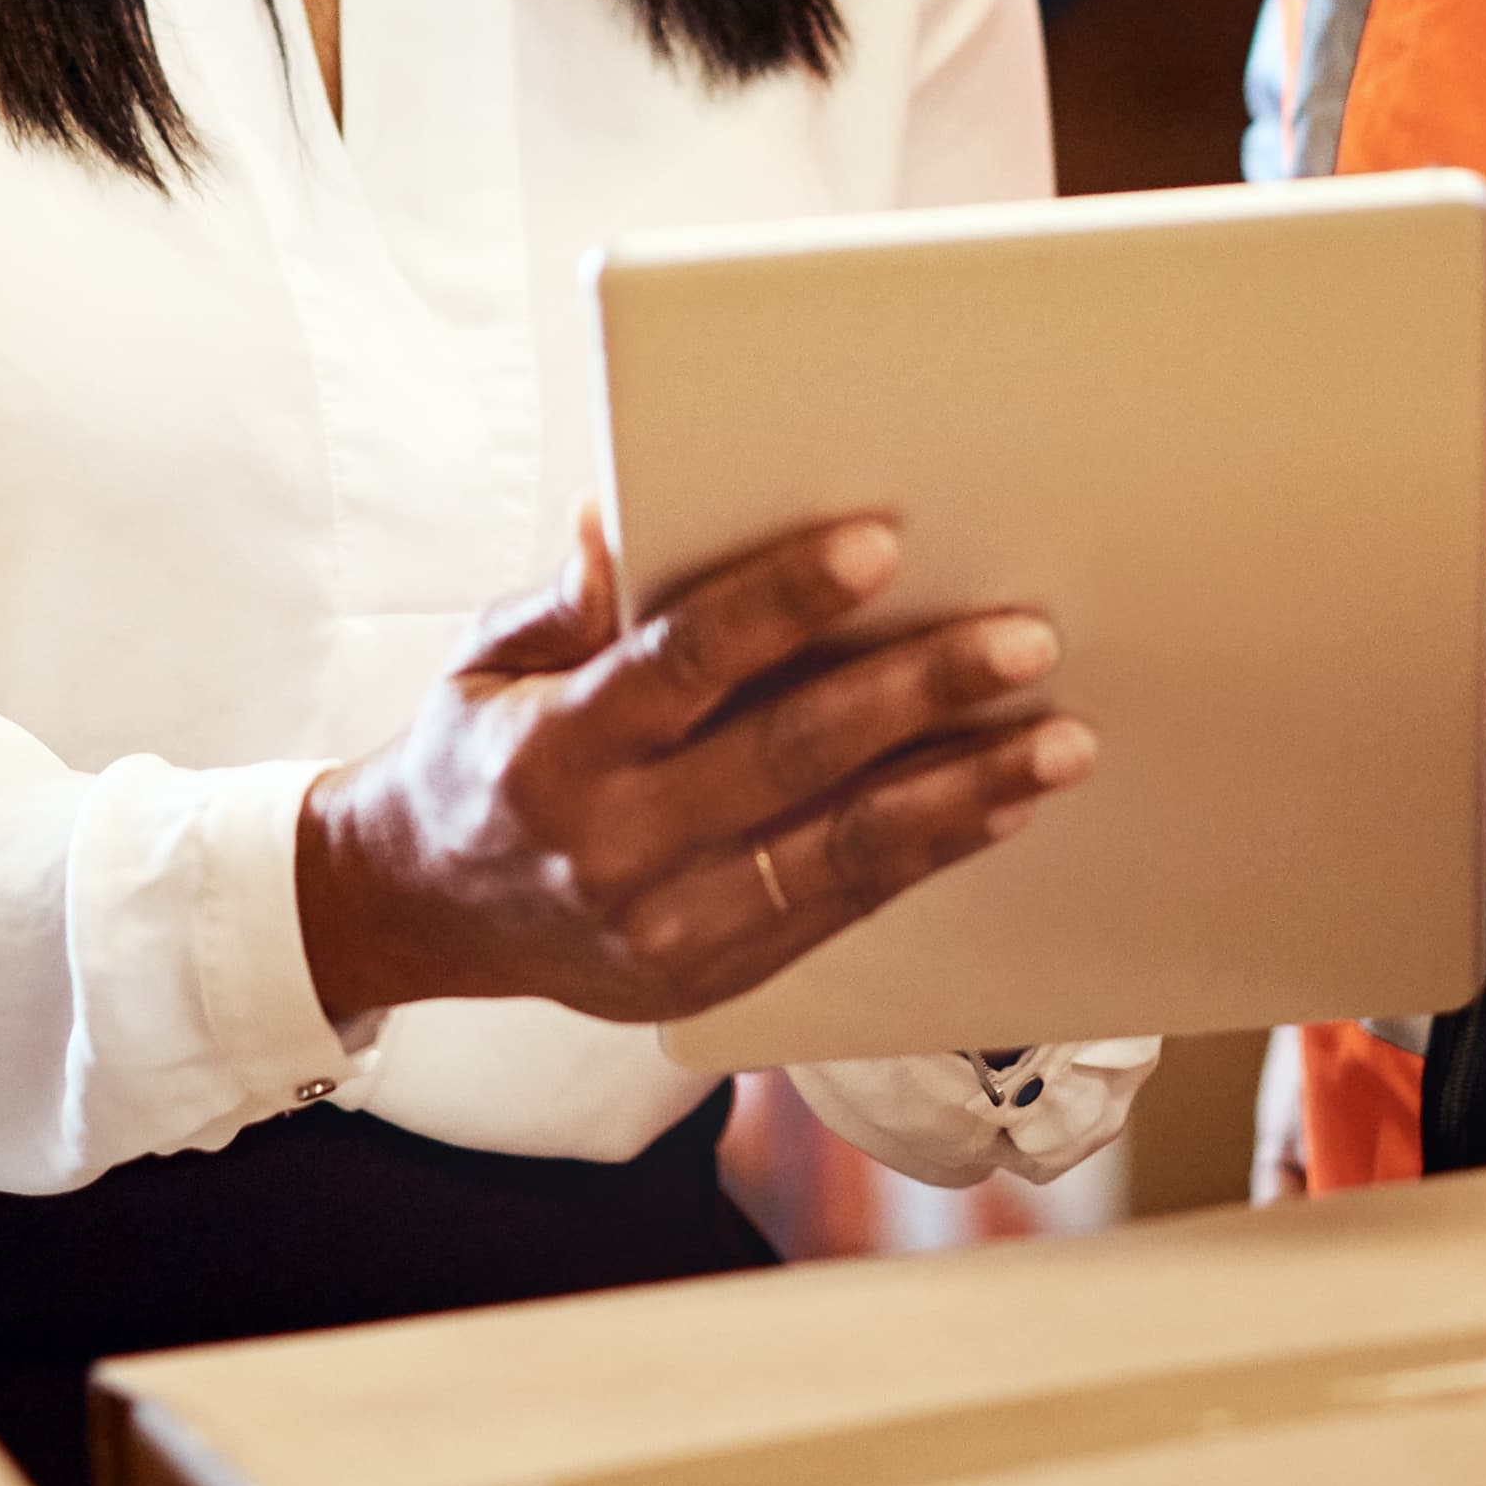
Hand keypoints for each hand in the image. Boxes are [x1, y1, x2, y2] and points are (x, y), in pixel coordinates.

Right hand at [295, 511, 1097, 1024]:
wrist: (424, 914)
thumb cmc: (477, 753)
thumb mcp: (487, 658)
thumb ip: (569, 595)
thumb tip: (626, 508)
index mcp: (555, 748)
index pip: (686, 661)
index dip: (783, 601)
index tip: (879, 545)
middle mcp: (616, 845)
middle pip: (790, 757)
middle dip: (918, 694)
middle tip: (1024, 639)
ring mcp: (670, 926)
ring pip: (842, 850)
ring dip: (964, 792)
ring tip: (1061, 741)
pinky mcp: (714, 977)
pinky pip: (844, 907)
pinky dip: (933, 853)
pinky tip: (1003, 805)